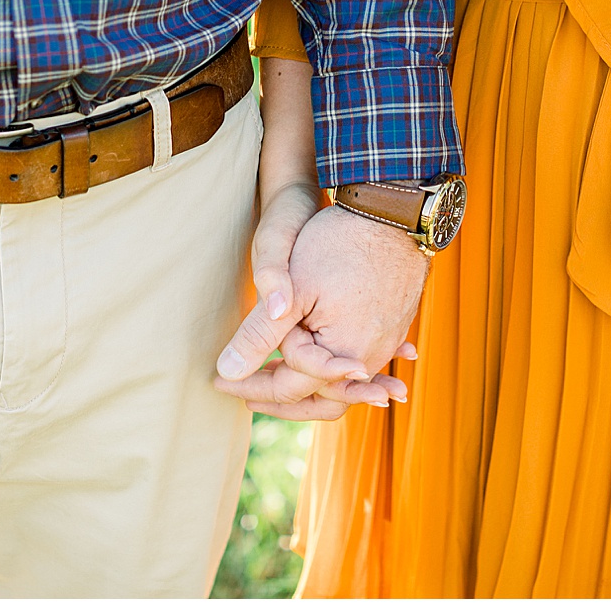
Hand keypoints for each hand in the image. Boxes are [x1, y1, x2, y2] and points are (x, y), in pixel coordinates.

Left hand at [216, 199, 427, 418]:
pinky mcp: (394, 326)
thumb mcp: (291, 290)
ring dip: (309, 385)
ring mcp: (387, 343)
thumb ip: (259, 334)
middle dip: (279, 399)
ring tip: (277, 378)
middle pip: (320, 398)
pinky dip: (338, 369)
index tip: (217, 381)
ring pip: (342, 384)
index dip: (248, 385)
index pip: (287, 389)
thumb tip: (225, 372)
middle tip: (242, 391)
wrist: (391, 211)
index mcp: (340, 356)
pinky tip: (326, 365)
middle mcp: (369, 358)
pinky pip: (364, 360)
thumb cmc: (338, 246)